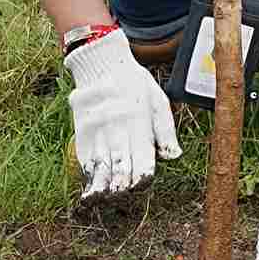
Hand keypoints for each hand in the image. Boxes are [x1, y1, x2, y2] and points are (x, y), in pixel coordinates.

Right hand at [63, 27, 179, 197]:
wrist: (102, 62)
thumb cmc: (134, 82)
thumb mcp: (158, 99)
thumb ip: (165, 130)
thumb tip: (174, 156)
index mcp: (139, 122)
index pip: (142, 157)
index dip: (142, 175)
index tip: (142, 183)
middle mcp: (118, 129)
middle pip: (120, 165)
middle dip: (123, 184)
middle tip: (124, 194)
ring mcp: (98, 131)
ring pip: (101, 165)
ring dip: (103, 184)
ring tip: (103, 197)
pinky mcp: (83, 131)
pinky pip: (85, 157)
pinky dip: (88, 174)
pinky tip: (90, 188)